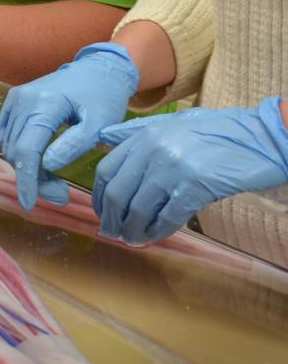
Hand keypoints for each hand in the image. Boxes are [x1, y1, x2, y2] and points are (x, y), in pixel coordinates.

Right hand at [0, 42, 139, 211]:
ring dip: (28, 167)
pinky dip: (20, 153)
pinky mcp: (13, 101)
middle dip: (34, 178)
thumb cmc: (104, 98)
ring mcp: (14, 99)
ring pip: (9, 146)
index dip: (26, 180)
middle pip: (17, 151)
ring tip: (55, 178)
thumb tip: (48, 165)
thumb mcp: (100, 124)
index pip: (27, 149)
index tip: (29, 205)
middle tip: (62, 193)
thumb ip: (75, 144)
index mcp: (45, 104)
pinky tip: (41, 159)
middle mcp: (22, 100)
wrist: (97, 70)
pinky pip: (6, 135)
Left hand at [92, 99, 287, 243]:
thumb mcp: (174, 124)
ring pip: (139, 208)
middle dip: (111, 218)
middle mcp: (154, 149)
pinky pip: (168, 216)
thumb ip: (137, 131)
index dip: (99, 195)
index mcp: (145, 134)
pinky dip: (158, 231)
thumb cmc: (219, 132)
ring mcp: (174, 167)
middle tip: (112, 233)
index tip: (101, 212)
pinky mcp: (197, 186)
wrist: (263, 137)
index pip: (107, 169)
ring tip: (132, 239)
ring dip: (132, 230)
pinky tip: (155, 237)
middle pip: (118, 192)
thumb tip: (104, 137)